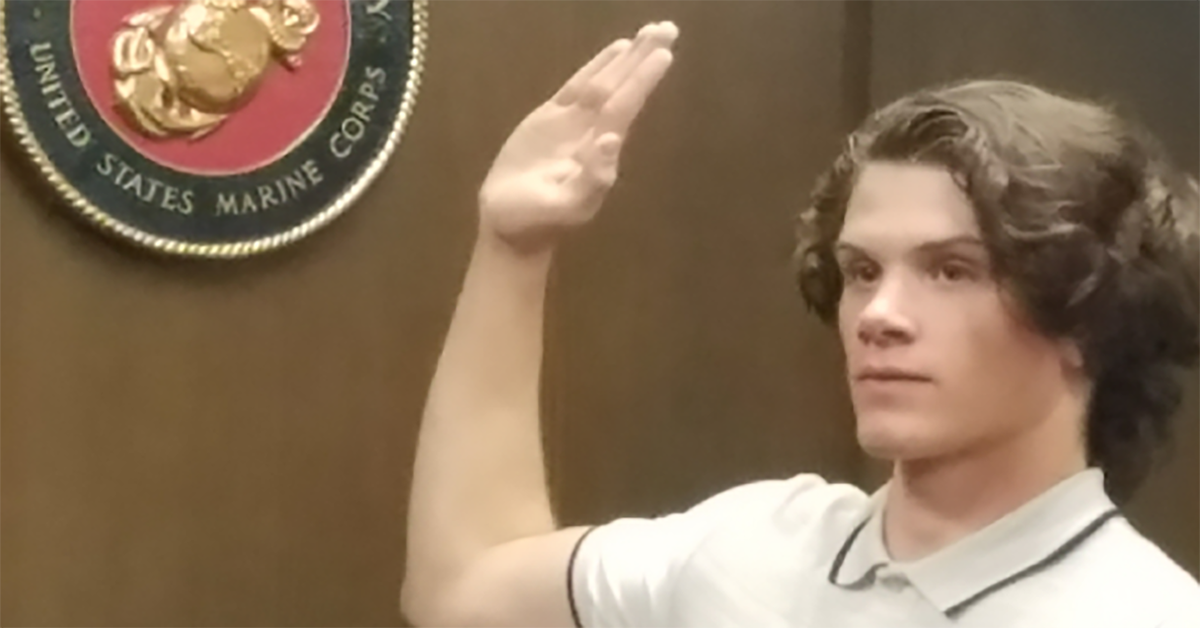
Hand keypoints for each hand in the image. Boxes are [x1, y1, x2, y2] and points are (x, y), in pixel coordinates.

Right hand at [478, 21, 678, 252]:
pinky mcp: (552, 119)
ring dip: (627, 58)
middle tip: (668, 28)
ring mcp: (574, 124)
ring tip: (651, 31)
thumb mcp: (564, 207)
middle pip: (622, 88)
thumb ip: (591, 179)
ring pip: (605, 82)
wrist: (509, 225)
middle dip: (643, 59)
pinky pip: (579, 86)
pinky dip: (598, 66)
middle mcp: (593, 132)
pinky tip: (616, 51)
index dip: (642, 80)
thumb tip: (612, 141)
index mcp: (599, 152)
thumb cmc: (537, 221)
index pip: (625, 108)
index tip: (664, 54)